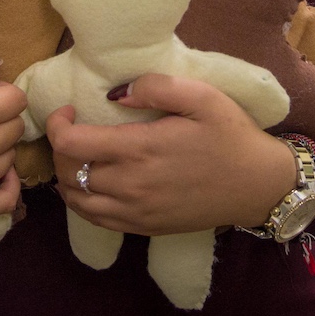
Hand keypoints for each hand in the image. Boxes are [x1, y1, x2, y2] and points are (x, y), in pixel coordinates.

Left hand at [47, 73, 296, 236]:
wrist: (258, 186)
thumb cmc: (230, 135)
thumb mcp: (202, 96)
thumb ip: (154, 87)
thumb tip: (114, 94)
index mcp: (140, 149)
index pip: (71, 144)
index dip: (56, 125)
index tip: (68, 110)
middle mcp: (131, 185)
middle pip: (67, 171)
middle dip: (59, 147)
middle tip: (73, 128)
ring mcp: (136, 212)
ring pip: (76, 200)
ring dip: (66, 175)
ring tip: (78, 154)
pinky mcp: (144, 227)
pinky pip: (95, 219)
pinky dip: (81, 200)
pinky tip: (90, 182)